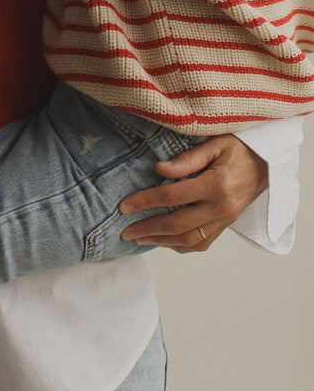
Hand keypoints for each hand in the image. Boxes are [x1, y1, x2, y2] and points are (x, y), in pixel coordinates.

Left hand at [118, 135, 267, 252]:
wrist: (267, 162)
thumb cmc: (239, 149)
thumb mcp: (215, 144)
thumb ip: (187, 158)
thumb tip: (159, 169)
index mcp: (217, 185)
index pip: (172, 197)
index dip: (145, 202)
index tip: (124, 206)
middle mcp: (222, 207)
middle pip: (178, 224)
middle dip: (148, 228)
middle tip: (125, 230)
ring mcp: (226, 219)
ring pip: (189, 239)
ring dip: (161, 241)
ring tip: (139, 238)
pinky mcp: (227, 225)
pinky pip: (202, 243)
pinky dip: (181, 246)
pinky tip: (163, 241)